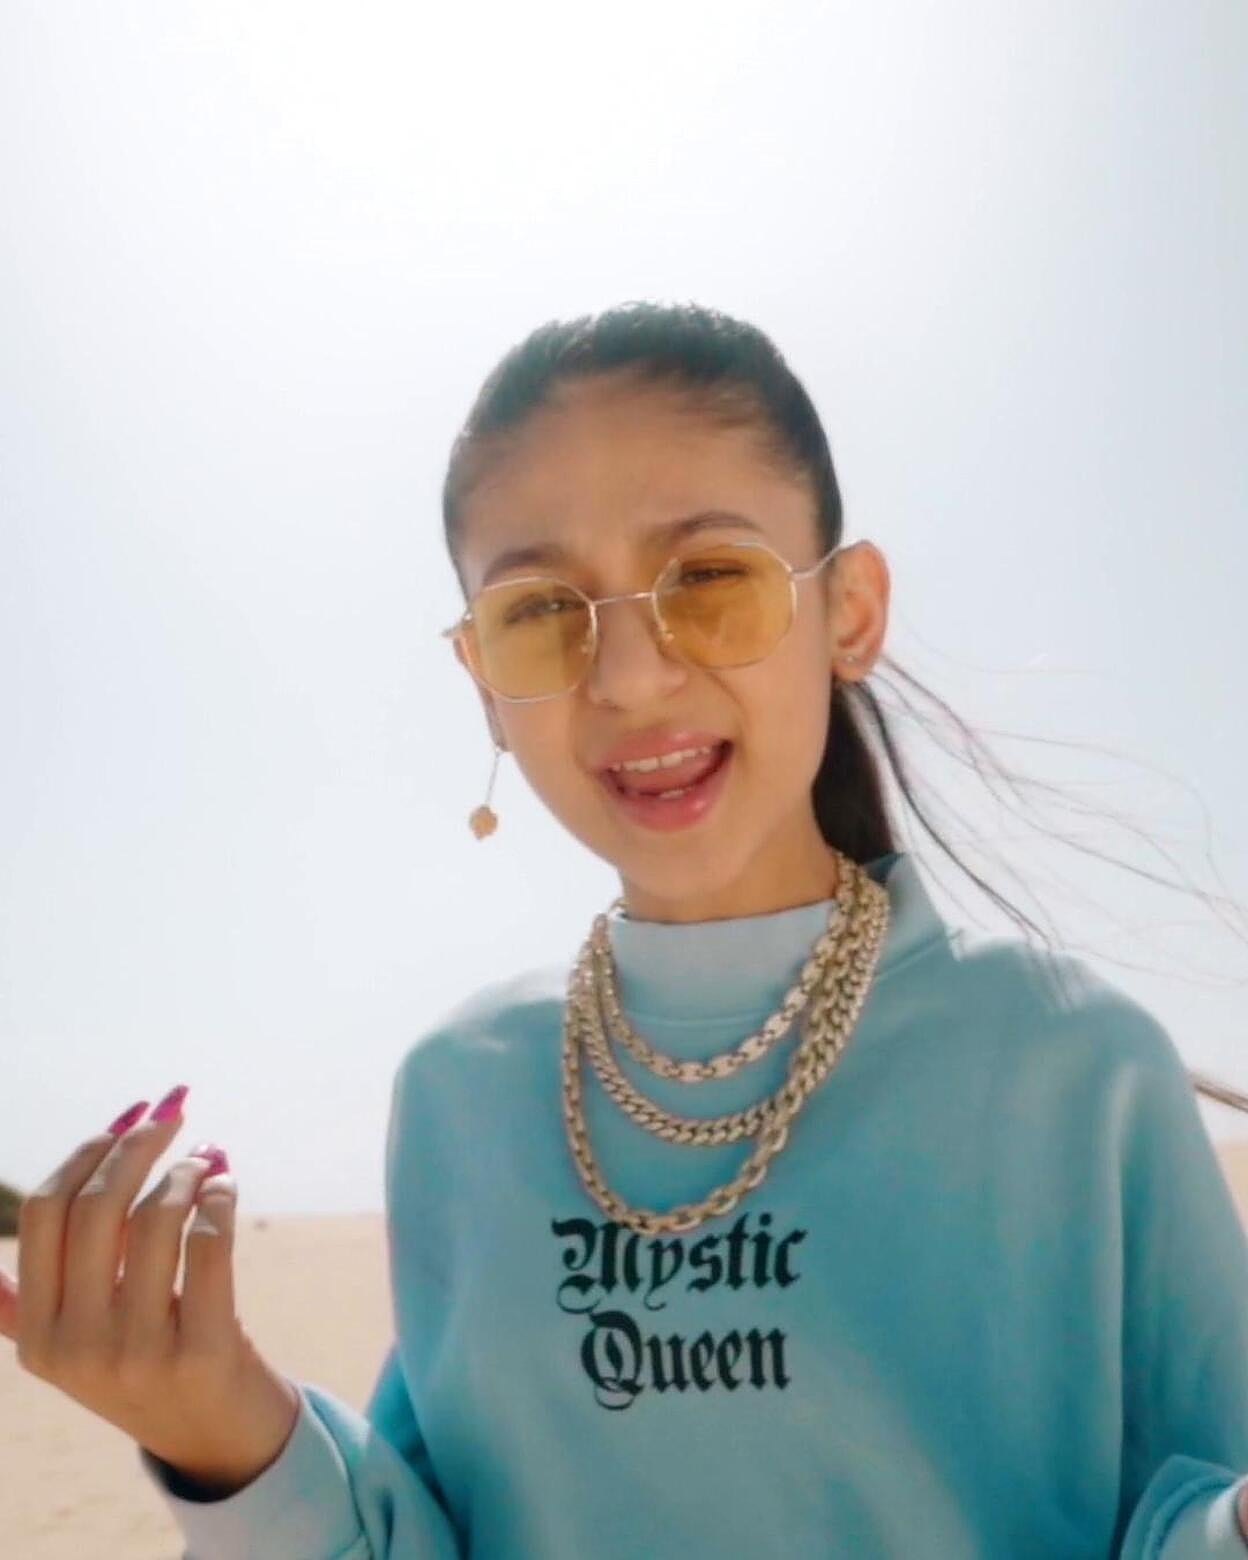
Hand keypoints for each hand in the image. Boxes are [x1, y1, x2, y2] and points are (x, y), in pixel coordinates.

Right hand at [0, 1095, 299, 1493]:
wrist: (220, 1438)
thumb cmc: (146, 1364)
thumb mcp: (73, 1346)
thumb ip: (27, 1302)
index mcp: (38, 1337)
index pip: (45, 1214)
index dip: (86, 1152)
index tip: (127, 1117)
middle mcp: (78, 1347)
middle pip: (97, 1207)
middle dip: (138, 1144)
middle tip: (173, 1113)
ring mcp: (138, 1352)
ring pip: (156, 1218)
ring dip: (187, 1170)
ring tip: (207, 1159)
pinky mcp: (201, 1351)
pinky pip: (208, 1244)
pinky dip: (219, 1197)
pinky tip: (226, 1184)